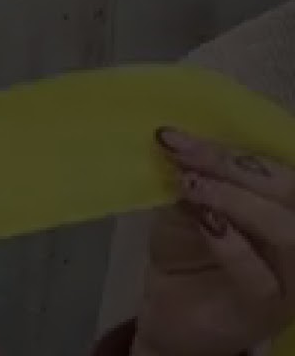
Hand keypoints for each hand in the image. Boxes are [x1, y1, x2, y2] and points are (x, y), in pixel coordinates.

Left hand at [133, 127, 294, 355]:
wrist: (171, 318)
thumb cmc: (187, 257)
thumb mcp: (185, 210)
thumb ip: (194, 182)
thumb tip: (180, 144)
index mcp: (284, 208)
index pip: (275, 170)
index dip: (232, 149)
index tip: (178, 136)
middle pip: (290, 193)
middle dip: (234, 166)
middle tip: (183, 152)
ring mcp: (291, 278)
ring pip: (288, 232)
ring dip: (238, 201)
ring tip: (191, 185)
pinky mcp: (268, 308)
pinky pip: (259, 275)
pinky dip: (232, 244)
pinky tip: (205, 221)